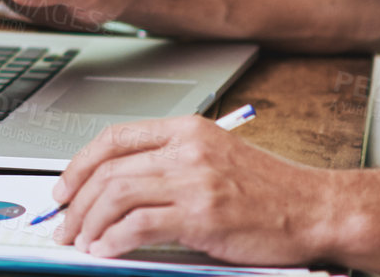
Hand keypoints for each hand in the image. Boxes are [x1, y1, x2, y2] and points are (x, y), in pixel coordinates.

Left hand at [51, 115, 329, 264]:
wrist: (315, 209)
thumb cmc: (270, 191)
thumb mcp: (216, 159)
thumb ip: (170, 164)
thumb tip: (118, 187)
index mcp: (187, 129)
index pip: (114, 138)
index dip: (79, 164)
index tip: (64, 188)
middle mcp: (186, 148)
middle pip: (109, 169)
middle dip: (77, 200)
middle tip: (65, 225)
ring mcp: (194, 180)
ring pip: (117, 195)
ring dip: (90, 222)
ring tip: (82, 242)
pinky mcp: (202, 215)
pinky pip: (139, 225)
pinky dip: (114, 240)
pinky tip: (107, 250)